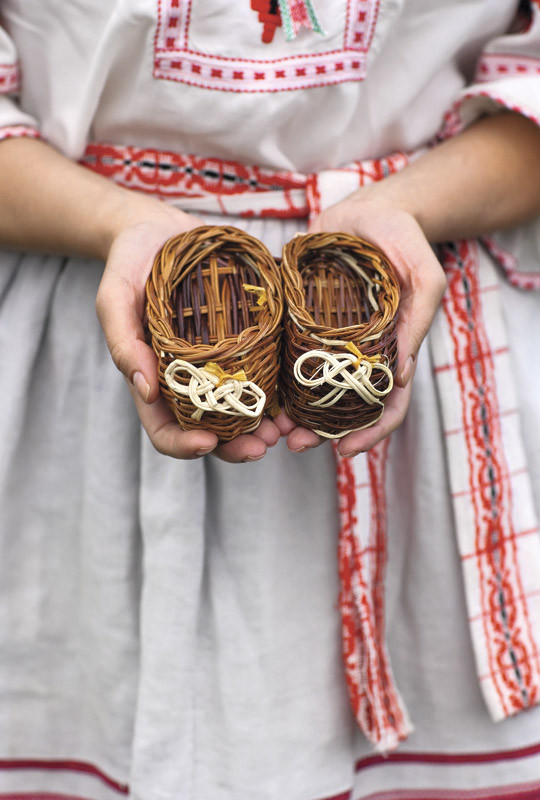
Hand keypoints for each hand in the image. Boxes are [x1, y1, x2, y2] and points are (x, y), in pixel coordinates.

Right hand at [96, 199, 279, 461]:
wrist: (160, 229)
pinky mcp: (245, 339)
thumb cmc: (129, 264)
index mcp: (155, 379)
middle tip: (262, 446)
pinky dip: (282, 390)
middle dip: (236, 446)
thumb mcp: (115, 298)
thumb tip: (146, 390)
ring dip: (264, 426)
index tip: (207, 443)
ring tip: (286, 429)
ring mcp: (219, 362)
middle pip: (211, 429)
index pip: (164, 428)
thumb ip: (123, 341)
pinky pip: (265, 371)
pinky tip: (297, 395)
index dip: (184, 444)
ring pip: (243, 409)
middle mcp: (190, 379)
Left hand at [275, 191, 445, 455]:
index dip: (370, 433)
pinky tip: (254, 388)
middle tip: (294, 443)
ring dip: (291, 414)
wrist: (368, 207)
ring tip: (270, 427)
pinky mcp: (299, 320)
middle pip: (342, 408)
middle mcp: (357, 354)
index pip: (387, 406)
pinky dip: (273, 377)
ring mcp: (326, 340)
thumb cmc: (404, 241)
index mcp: (391, 352)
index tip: (345, 452)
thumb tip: (405, 376)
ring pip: (310, 390)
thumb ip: (417, 322)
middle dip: (320, 433)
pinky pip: (285, 354)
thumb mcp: (424, 278)